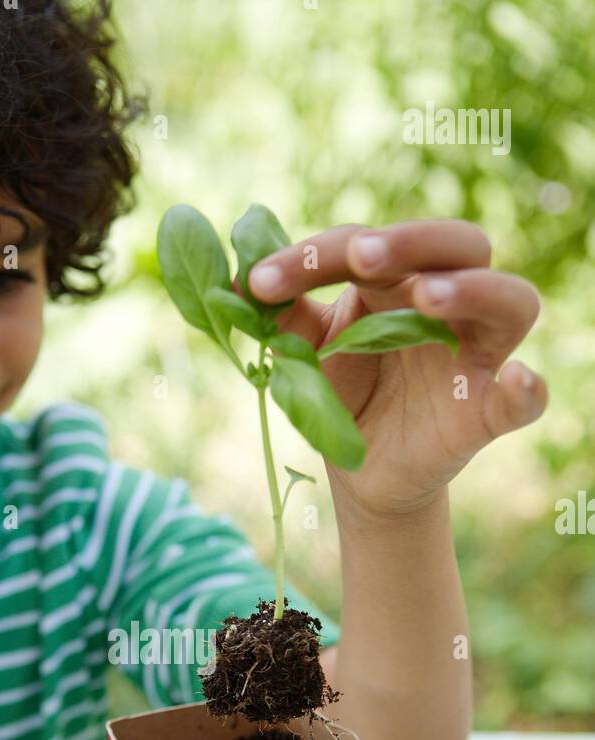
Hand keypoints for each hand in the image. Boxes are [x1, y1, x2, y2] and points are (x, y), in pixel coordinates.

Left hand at [244, 219, 548, 519]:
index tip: (260, 282)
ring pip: (509, 302)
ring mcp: (477, 356)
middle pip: (458, 246)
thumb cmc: (342, 396)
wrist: (360, 473)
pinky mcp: (488, 412)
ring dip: (472, 291)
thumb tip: (238, 286)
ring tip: (428, 298)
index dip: (314, 256)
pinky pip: (523, 398)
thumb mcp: (308, 357)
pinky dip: (525, 388)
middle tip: (360, 259)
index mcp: (398, 282)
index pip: (367, 245)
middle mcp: (448, 306)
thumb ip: (287, 321)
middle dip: (410, 242)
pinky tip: (516, 379)